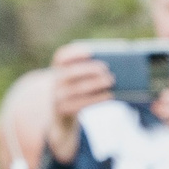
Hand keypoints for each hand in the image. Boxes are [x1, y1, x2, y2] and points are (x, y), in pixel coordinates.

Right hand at [45, 46, 115, 162]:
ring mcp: (58, 96)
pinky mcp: (64, 110)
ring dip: (96, 83)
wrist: (61, 116)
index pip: (61, 56)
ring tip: (111, 80)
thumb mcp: (77, 79)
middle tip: (107, 69)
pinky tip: (110, 95)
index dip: (75, 53)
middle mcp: (55, 81)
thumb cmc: (76, 91)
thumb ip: (89, 70)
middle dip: (91, 69)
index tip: (90, 52)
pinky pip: (82, 103)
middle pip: (72, 72)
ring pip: (79, 88)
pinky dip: (98, 98)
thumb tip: (113, 64)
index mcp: (58, 68)